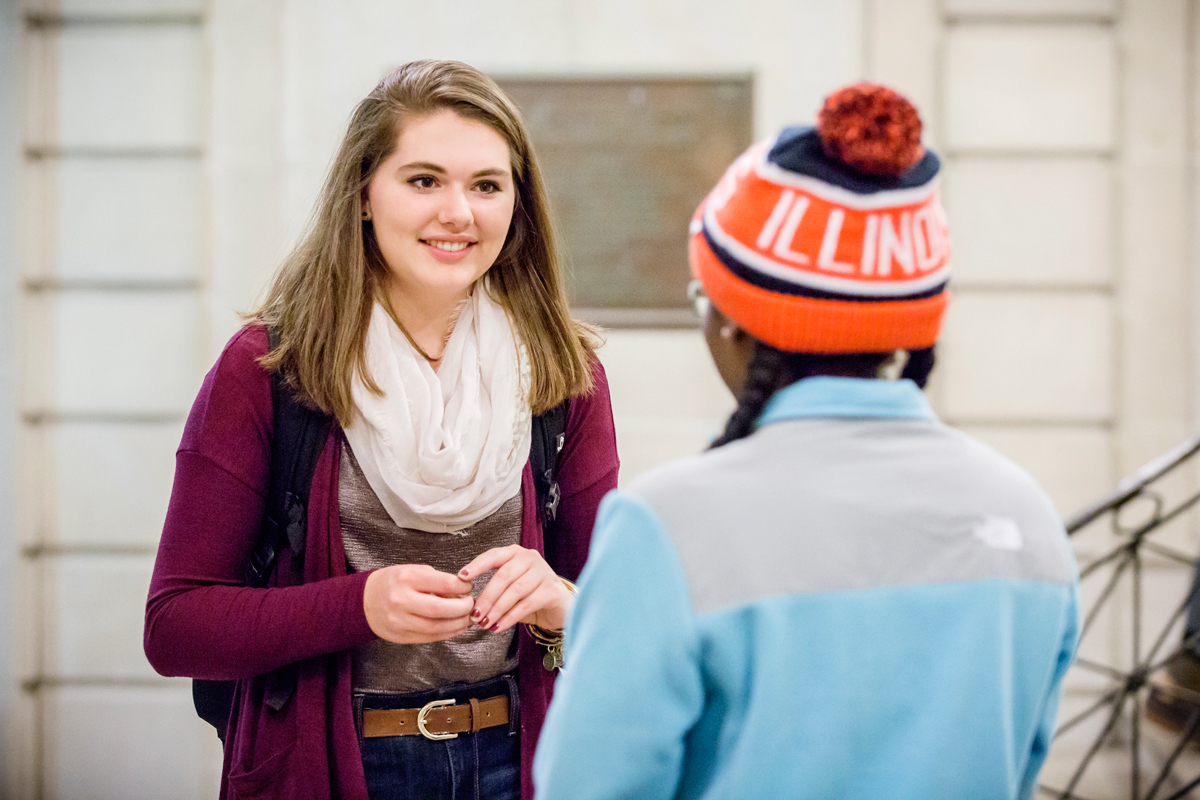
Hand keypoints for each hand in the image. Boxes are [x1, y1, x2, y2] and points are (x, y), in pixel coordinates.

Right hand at [363, 564, 474, 643]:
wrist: (365, 601)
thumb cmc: (393, 583)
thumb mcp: (413, 571)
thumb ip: (437, 580)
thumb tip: (462, 592)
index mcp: (406, 578)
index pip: (443, 583)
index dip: (462, 587)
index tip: (468, 587)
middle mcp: (401, 600)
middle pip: (440, 610)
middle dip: (463, 609)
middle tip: (471, 605)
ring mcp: (400, 621)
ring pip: (437, 628)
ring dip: (458, 624)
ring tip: (468, 618)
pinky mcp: (401, 637)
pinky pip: (430, 638)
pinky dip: (448, 633)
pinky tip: (456, 627)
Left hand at [459, 546, 574, 632]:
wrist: (558, 607)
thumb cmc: (529, 595)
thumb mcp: (509, 588)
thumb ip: (494, 590)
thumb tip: (469, 604)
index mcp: (515, 553)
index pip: (494, 555)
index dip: (477, 565)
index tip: (462, 576)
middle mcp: (530, 558)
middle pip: (503, 576)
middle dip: (486, 597)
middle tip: (475, 615)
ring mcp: (543, 572)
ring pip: (515, 591)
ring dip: (497, 610)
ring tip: (485, 623)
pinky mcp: (551, 590)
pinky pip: (526, 604)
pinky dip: (509, 617)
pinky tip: (499, 626)